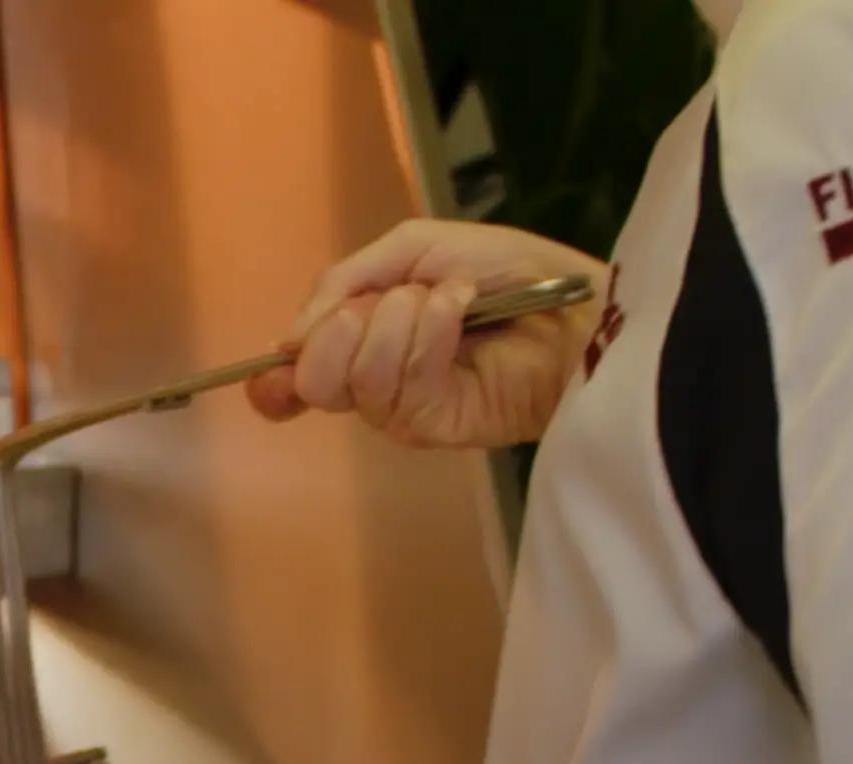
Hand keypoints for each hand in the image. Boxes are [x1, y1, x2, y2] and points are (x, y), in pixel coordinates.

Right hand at [245, 219, 606, 450]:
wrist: (574, 309)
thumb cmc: (507, 272)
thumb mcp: (415, 248)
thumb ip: (346, 281)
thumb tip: (287, 341)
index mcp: (363, 338)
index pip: (299, 375)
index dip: (278, 376)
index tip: (279, 364)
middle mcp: (374, 378)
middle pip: (315, 379)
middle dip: (345, 328)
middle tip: (392, 301)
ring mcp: (401, 407)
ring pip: (356, 378)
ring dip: (400, 322)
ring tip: (449, 301)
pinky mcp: (431, 426)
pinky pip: (400, 384)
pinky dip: (428, 334)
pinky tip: (459, 314)